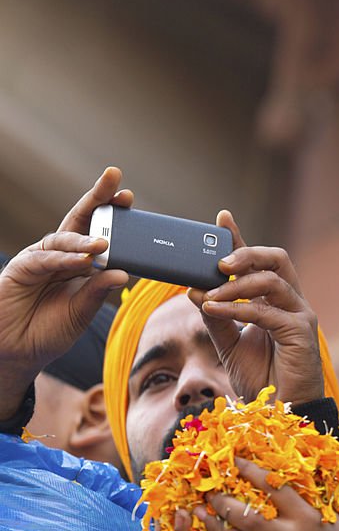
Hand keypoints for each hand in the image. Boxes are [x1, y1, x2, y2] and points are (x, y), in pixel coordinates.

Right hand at [0, 168, 130, 418]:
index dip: (112, 212)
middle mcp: (61, 255)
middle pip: (81, 220)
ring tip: (104, 242)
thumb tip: (123, 274)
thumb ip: (99, 291)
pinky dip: (65, 260)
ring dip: (85, 239)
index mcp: (80, 262)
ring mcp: (41, 259)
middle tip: (114, 178)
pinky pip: (46, 260)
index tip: (128, 196)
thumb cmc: (50, 330)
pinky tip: (81, 261)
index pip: (98, 231)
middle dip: (98, 198)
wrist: (17, 352)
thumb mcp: (82, 311)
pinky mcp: (22, 269)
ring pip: (64, 239)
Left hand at [189, 210, 323, 404]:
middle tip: (217, 260)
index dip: (242, 239)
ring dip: (237, 284)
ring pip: (272, 281)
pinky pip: (267, 311)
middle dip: (247, 252)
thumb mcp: (229, 345)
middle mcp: (292, 303)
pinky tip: (214, 307)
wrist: (281, 413)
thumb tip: (193, 289)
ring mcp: (300, 316)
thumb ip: (216, 317)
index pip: (260, 262)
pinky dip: (238, 307)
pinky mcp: (302, 332)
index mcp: (276, 302)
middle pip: (277, 259)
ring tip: (209, 293)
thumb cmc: (261, 379)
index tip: (221, 218)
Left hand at [197, 458, 338, 530]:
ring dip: (214, 527)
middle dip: (222, 502)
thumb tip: (272, 478)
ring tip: (199, 514)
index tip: (233, 462)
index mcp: (307, 517)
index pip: (273, 487)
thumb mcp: (326, 517)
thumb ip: (300, 502)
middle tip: (208, 493)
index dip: (250, 471)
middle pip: (246, 517)